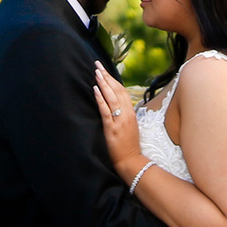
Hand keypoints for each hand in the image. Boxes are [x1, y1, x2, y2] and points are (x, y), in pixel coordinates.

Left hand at [91, 62, 143, 178]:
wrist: (131, 161)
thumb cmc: (129, 145)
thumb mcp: (130, 126)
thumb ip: (124, 114)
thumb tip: (116, 104)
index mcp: (131, 113)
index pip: (122, 91)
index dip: (113, 80)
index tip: (105, 70)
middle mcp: (127, 114)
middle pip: (117, 90)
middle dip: (107, 77)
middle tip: (98, 65)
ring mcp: (120, 121)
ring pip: (111, 98)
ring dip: (103, 84)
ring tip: (96, 72)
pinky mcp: (112, 128)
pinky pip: (106, 111)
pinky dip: (100, 99)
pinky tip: (95, 90)